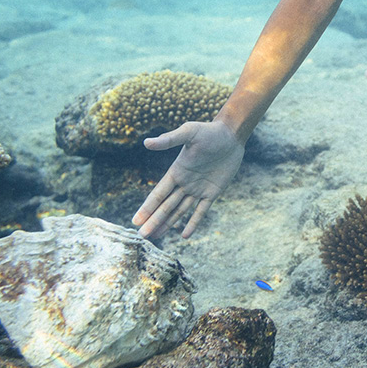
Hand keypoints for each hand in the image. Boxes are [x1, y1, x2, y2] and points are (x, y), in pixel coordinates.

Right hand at [132, 120, 244, 239]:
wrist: (231, 135)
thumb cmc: (209, 131)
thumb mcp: (189, 133)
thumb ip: (169, 139)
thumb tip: (146, 143)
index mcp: (176, 171)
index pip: (158, 194)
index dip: (147, 208)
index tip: (136, 221)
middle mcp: (184, 183)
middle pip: (166, 206)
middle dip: (155, 220)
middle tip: (143, 236)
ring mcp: (198, 189)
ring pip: (180, 211)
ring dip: (168, 223)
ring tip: (156, 236)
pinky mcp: (213, 192)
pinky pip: (201, 211)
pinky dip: (193, 223)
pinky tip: (185, 235)